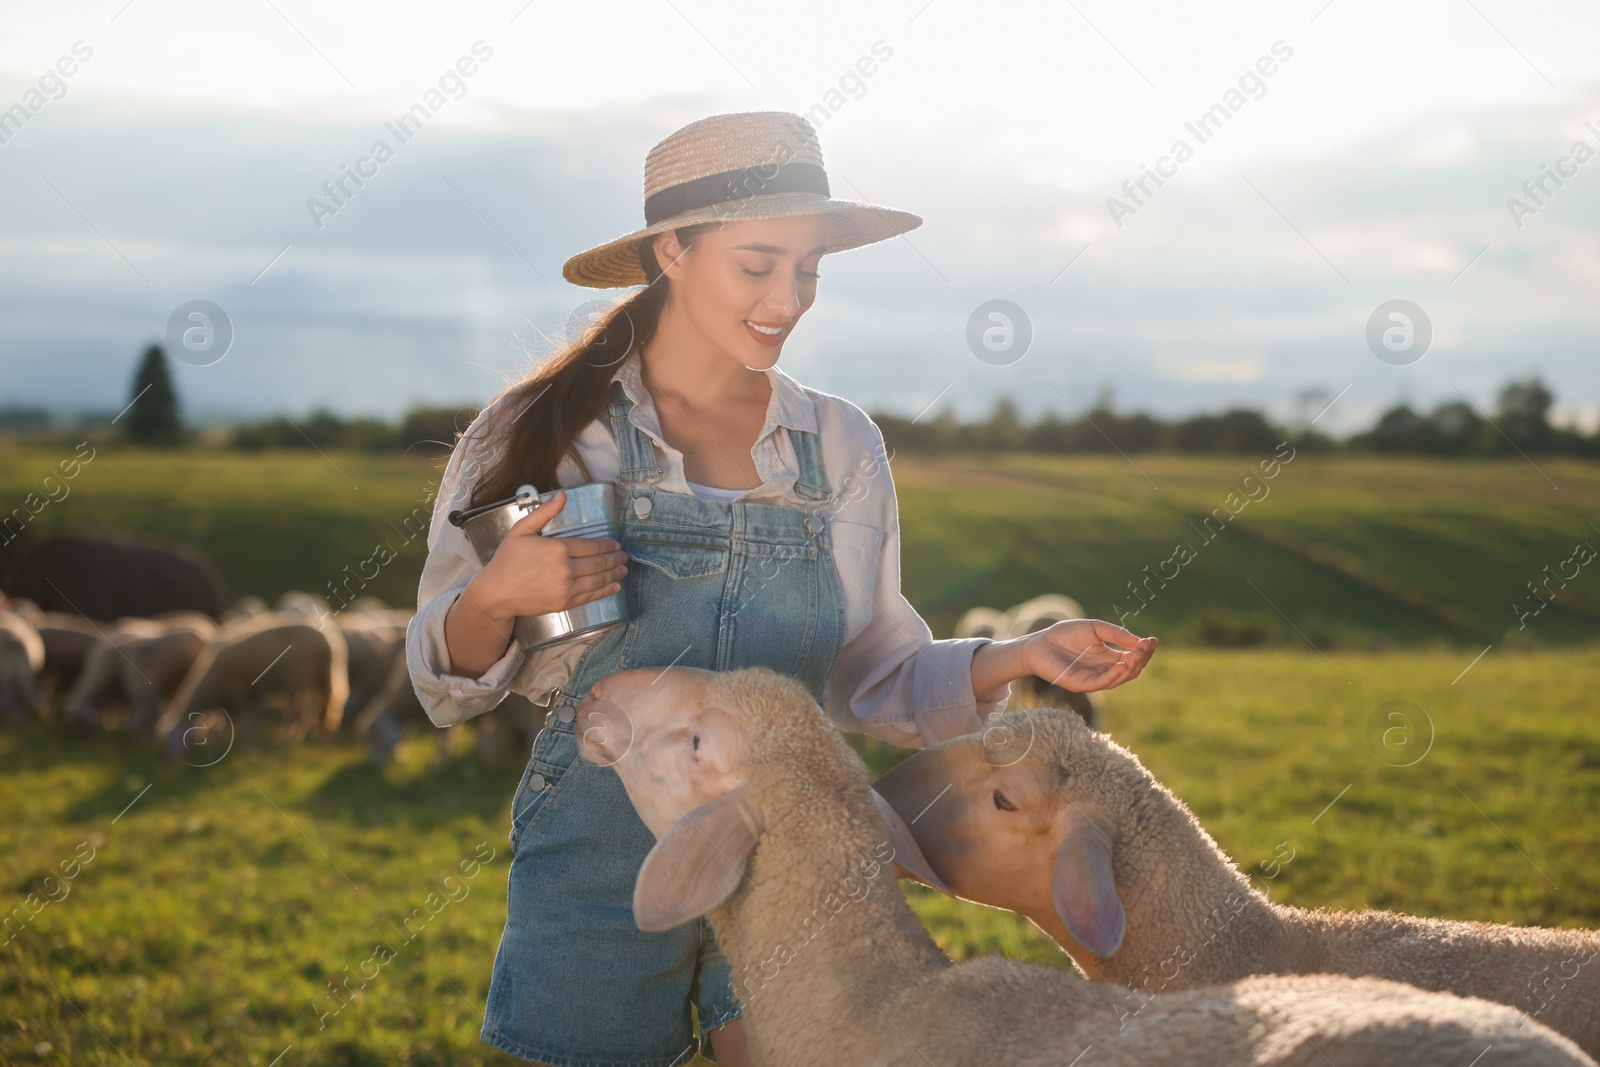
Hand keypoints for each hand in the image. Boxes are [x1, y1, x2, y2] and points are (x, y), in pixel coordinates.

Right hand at [461, 489, 628, 624]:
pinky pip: (591, 596)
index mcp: (559, 548)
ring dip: (615, 574)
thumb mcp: (522, 530)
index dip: (608, 545)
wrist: (496, 592)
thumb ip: (545, 512)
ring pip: (599, 580)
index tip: (616, 544)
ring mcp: (567, 588)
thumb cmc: (507, 560)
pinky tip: (615, 587)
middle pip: (600, 563)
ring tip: (623, 569)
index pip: (593, 545)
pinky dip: (606, 591)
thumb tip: (562, 495)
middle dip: (615, 559)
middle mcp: (566, 568)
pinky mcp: (565, 603)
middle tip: (624, 556)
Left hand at [1018, 619, 1155, 693]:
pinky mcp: (1081, 684)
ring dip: (1130, 667)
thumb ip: (1114, 634)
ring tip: (1137, 654)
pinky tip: (1122, 664)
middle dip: (1141, 659)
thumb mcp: (1094, 628)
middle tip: (1146, 647)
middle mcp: (1104, 670)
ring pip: (1119, 678)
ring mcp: (1093, 679)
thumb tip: (1139, 641)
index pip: (1132, 657)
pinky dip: (1114, 675)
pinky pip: (1102, 683)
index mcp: (1108, 657)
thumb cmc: (1064, 634)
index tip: (1153, 640)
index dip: (1144, 650)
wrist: (1038, 643)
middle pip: (1130, 669)